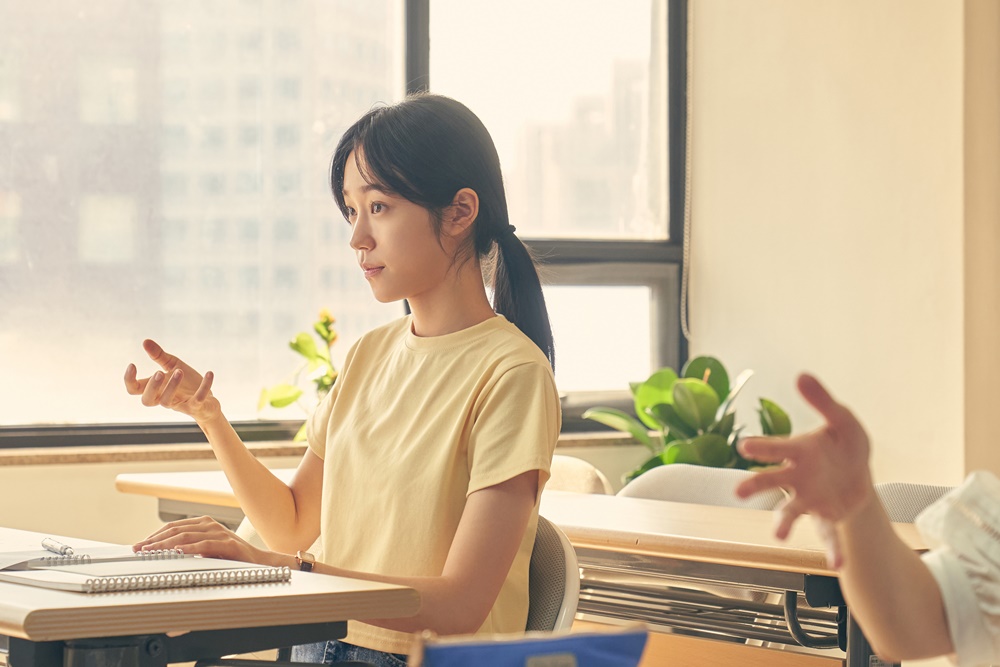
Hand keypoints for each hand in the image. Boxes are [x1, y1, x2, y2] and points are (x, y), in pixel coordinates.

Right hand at [124, 339, 220, 421]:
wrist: (208, 402)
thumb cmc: (187, 384)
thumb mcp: (173, 366)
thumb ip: (159, 356)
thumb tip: (145, 341)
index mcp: (156, 389)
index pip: (134, 390)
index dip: (129, 380)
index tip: (132, 364)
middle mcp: (164, 398)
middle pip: (147, 400)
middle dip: (151, 387)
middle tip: (159, 373)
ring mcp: (179, 404)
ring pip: (167, 402)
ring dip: (172, 386)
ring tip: (179, 371)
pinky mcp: (196, 407)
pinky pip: (198, 399)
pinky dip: (204, 386)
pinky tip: (209, 373)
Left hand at [133, 516, 282, 565]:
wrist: (258, 563)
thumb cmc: (231, 558)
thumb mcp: (206, 551)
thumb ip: (189, 549)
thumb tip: (163, 556)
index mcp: (203, 524)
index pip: (173, 526)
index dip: (154, 535)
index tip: (139, 545)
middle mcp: (210, 525)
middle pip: (175, 529)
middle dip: (154, 540)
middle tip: (138, 549)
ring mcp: (219, 533)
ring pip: (186, 535)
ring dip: (165, 544)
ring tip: (151, 551)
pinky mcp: (228, 544)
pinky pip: (205, 544)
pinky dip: (189, 548)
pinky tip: (177, 551)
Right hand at [734, 373, 876, 566]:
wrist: (858, 472)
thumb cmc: (843, 442)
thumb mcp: (842, 419)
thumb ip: (823, 400)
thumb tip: (801, 374)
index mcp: (798, 451)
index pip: (776, 448)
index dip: (761, 447)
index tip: (744, 446)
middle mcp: (796, 477)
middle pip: (771, 481)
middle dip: (755, 485)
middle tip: (738, 492)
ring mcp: (809, 499)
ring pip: (790, 511)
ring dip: (783, 523)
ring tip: (778, 536)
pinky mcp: (826, 517)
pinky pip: (827, 535)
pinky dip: (832, 550)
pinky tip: (837, 564)